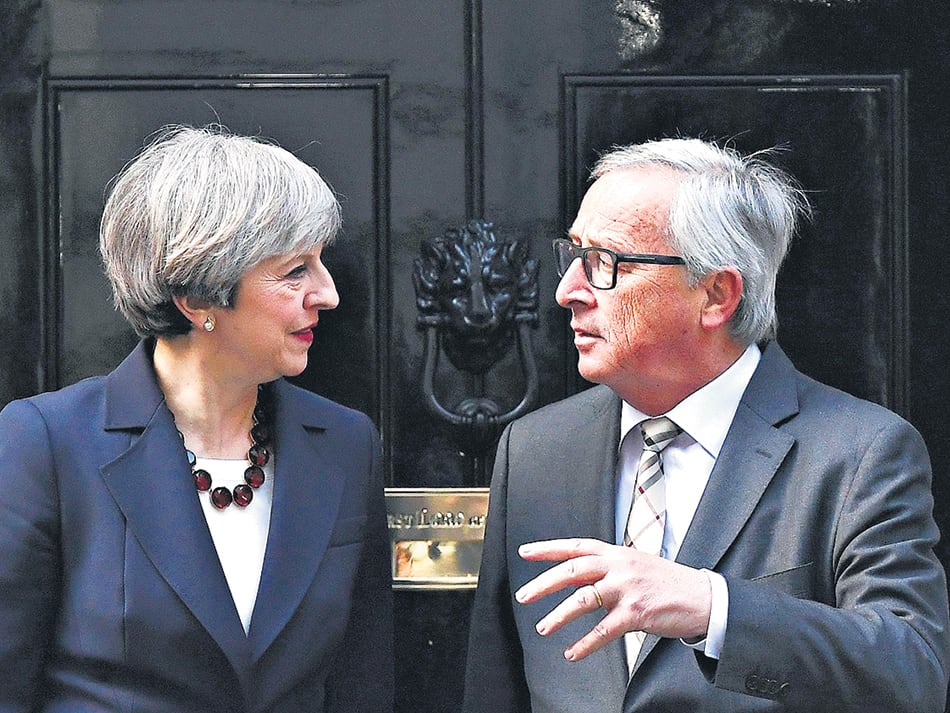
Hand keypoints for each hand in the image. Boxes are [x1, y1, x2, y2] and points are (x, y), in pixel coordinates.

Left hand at [514, 538, 711, 661]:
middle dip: (543, 584)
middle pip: (572, 570)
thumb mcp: (635, 565)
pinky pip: (604, 630)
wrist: (703, 597)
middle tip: (523, 596)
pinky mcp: (637, 613)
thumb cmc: (667, 583)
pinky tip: (573, 652)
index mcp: (615, 553)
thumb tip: (577, 577)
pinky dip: (585, 643)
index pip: (575, 546)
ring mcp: (627, 589)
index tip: (525, 552)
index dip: (548, 548)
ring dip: (559, 615)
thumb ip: (607, 569)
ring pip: (583, 599)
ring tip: (543, 627)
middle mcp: (618, 567)